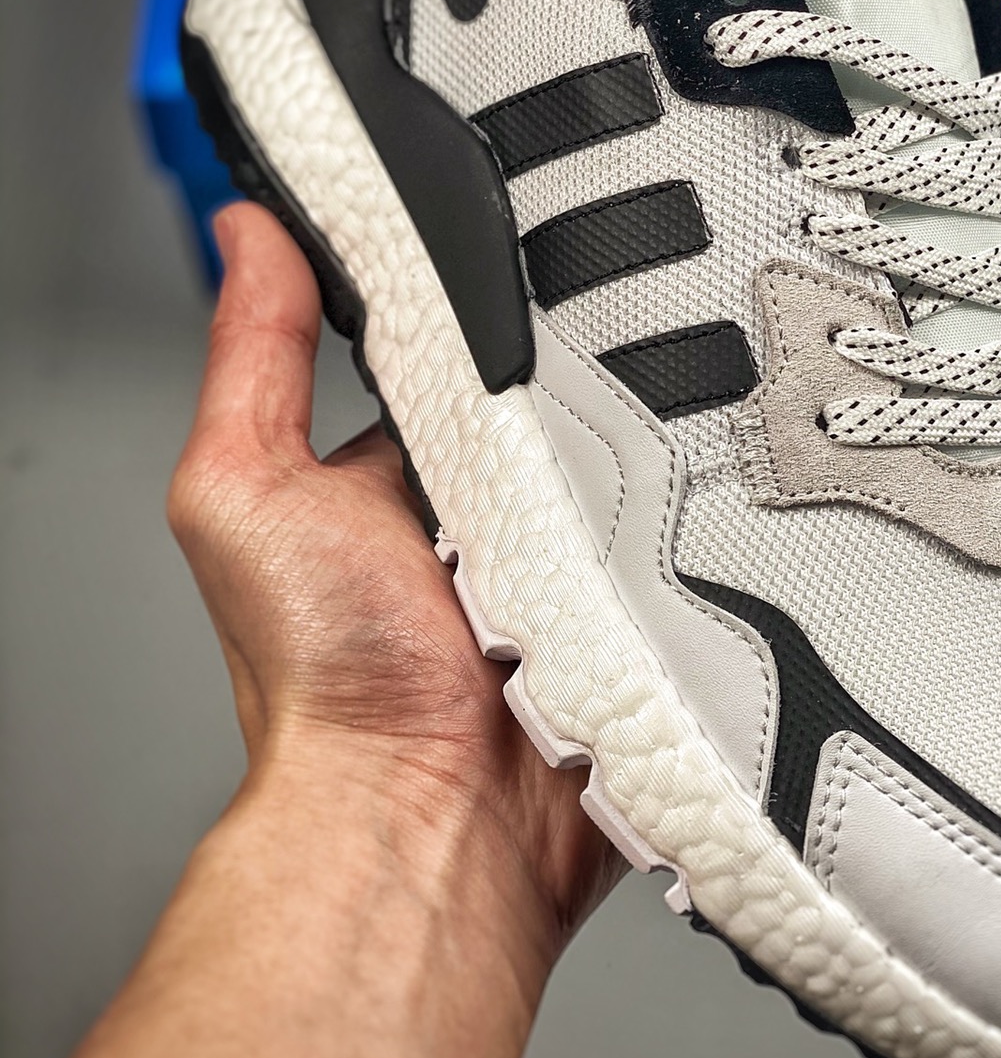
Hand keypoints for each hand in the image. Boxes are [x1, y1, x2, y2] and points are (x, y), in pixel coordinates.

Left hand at [169, 201, 624, 978]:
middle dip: (584, 364)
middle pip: (557, 400)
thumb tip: (249, 235)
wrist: (430, 822)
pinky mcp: (640, 615)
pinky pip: (689, 542)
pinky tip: (691, 495)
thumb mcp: (246, 491)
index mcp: (399, 479)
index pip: (454, 353)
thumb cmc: (324, 683)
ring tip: (652, 415)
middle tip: (603, 332)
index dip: (481, 301)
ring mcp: (571, 567)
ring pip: (636, 462)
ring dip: (649, 441)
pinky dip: (696, 521)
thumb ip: (253, 360)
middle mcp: (488, 519)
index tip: (515, 236)